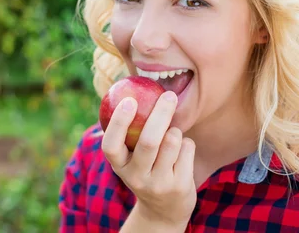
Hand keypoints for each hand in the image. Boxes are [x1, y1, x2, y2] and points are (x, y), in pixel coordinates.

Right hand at [101, 91, 196, 227]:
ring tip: (172, 136)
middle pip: (149, 141)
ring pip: (172, 141)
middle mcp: (136, 177)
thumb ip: (131, 131)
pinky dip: (187, 143)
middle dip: (160, 113)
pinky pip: (187, 149)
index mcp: (119, 166)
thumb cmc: (146, 168)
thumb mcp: (132, 156)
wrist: (164, 209)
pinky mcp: (179, 186)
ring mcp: (158, 184)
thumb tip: (132, 87)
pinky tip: (181, 154)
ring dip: (175, 130)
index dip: (118, 123)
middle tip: (168, 96)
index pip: (111, 146)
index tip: (129, 101)